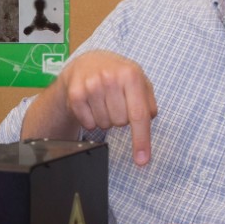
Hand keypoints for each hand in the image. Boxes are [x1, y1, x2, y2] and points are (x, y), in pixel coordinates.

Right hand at [56, 50, 157, 164]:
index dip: (141, 140)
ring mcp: (91, 85)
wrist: (87, 63)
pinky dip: (92, 119)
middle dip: (121, 118)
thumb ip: (149, 102)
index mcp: (131, 74)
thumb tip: (148, 121)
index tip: (142, 160)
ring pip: (104, 124)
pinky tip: (92, 104)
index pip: (139, 114)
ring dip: (106, 118)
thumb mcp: (139, 81)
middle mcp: (110, 77)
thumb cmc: (117, 75)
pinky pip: (89, 124)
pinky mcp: (75, 95)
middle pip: (120, 122)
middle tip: (116, 102)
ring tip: (104, 101)